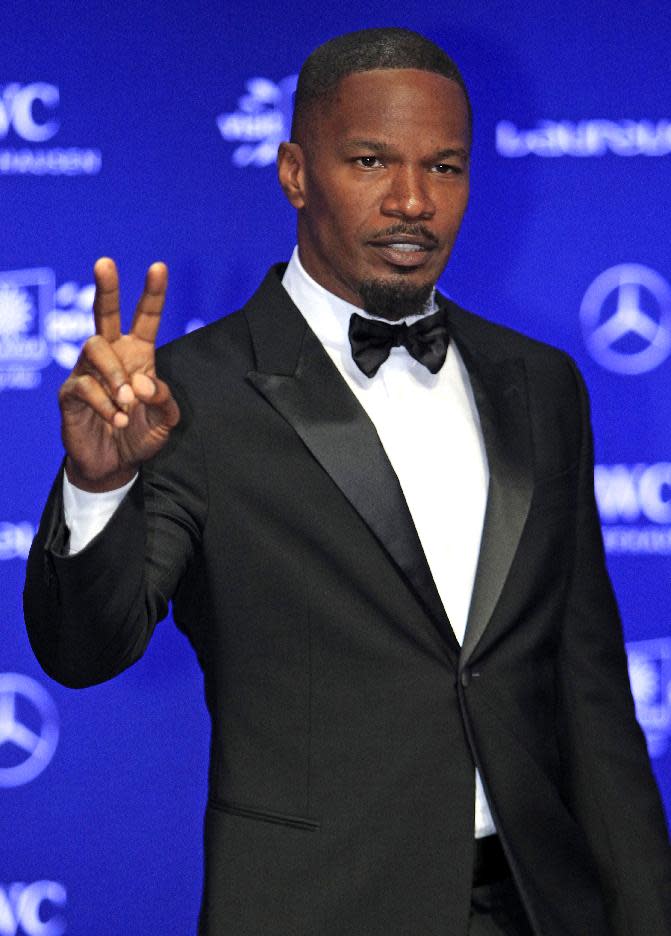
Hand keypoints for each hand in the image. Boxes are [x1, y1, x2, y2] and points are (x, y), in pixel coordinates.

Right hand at [59, 258, 179, 491]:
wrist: (114, 465)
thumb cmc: (139, 436)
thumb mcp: (165, 421)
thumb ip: (164, 400)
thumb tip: (143, 383)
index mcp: (138, 356)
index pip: (145, 318)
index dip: (152, 294)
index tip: (158, 267)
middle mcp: (112, 356)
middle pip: (104, 314)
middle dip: (106, 288)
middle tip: (105, 263)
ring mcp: (87, 372)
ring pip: (94, 348)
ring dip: (115, 374)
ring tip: (127, 403)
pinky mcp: (71, 393)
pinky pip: (85, 386)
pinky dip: (106, 405)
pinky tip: (118, 421)